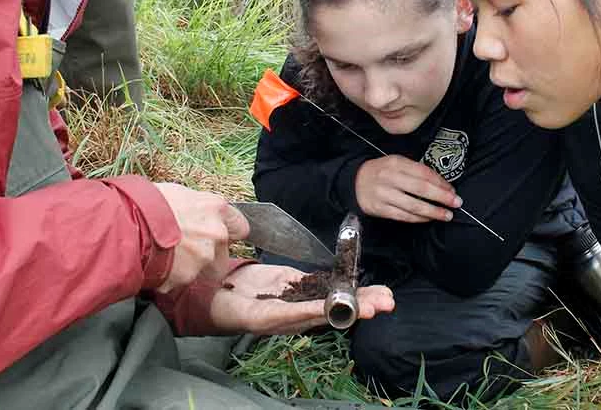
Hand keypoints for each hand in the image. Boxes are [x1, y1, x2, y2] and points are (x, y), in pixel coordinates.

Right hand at [154, 182, 249, 291]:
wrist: (126, 226)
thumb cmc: (146, 203)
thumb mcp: (177, 194)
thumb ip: (197, 207)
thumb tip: (196, 212)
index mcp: (216, 208)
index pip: (240, 226)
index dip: (228, 232)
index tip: (219, 235)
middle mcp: (217, 233)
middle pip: (223, 252)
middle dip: (209, 253)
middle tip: (185, 248)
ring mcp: (204, 257)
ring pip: (204, 269)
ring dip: (191, 266)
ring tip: (166, 257)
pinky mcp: (188, 277)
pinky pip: (182, 280)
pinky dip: (172, 277)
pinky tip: (156, 265)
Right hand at [208, 264, 394, 334]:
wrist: (212, 296)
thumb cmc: (229, 308)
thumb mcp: (259, 313)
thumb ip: (287, 313)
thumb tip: (317, 312)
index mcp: (293, 321)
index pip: (329, 317)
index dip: (351, 311)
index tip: (372, 308)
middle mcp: (300, 312)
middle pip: (339, 308)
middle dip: (365, 303)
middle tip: (388, 300)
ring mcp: (299, 297)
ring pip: (335, 295)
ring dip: (360, 293)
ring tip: (384, 293)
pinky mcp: (294, 283)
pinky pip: (321, 282)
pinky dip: (341, 280)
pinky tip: (358, 279)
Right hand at [354, 155, 461, 222]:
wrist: (355, 182)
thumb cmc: (382, 172)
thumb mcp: (397, 163)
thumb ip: (416, 170)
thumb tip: (442, 184)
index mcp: (396, 163)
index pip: (423, 173)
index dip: (440, 182)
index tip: (452, 190)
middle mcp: (389, 178)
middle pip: (420, 188)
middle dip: (441, 197)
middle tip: (456, 203)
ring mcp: (383, 194)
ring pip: (413, 205)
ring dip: (433, 212)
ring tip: (446, 215)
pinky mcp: (379, 209)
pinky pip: (403, 216)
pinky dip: (418, 218)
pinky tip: (428, 219)